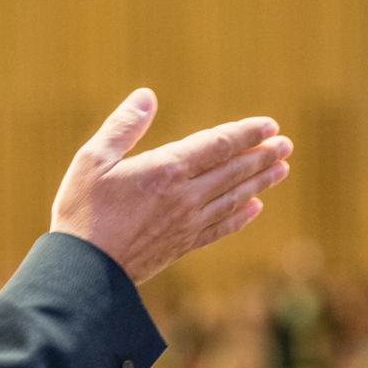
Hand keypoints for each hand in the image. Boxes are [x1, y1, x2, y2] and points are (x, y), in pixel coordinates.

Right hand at [50, 91, 292, 285]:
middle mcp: (184, 197)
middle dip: (262, 156)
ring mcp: (186, 224)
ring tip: (281, 170)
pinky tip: (254, 209)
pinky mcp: (181, 246)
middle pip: (233, 171)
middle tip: (286, 145)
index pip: (217, 145)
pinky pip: (220, 228)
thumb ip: (122, 127)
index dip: (246, 134)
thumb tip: (147, 96)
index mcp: (165, 169)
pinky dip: (240, 217)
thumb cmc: (81, 211)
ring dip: (260, 182)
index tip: (270, 125)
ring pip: (233, 198)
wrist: (83, 271)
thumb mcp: (92, 160)